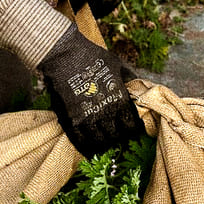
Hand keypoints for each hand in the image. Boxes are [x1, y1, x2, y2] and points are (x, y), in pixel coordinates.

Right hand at [38, 24, 141, 156]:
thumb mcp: (118, 65)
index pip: (131, 127)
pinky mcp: (71, 120)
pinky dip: (85, 147)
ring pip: (99, 142)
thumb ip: (129, 80)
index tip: (129, 129)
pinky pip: (80, 141)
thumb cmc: (92, 56)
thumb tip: (139, 89)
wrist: (64, 54)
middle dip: (117, 137)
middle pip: (116, 137)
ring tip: (102, 142)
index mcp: (120, 101)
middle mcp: (105, 113)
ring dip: (102, 144)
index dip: (132, 130)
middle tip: (115, 135)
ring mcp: (87, 118)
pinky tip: (88, 149)